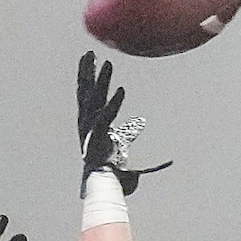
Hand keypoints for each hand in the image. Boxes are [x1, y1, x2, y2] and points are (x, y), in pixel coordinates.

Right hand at [76, 51, 170, 192]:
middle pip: (87, 91)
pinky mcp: (97, 137)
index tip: (94, 63)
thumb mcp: (125, 149)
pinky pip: (107, 117)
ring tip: (106, 63)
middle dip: (88, 71)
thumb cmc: (113, 173)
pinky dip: (114, 105)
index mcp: (93, 124)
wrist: (104, 188)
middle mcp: (89, 123)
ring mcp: (91, 129)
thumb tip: (152, 139)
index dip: (92, 79)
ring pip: (95, 99)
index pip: (91, 96)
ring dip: (102, 81)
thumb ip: (133, 137)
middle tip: (89, 52)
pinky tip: (121, 91)